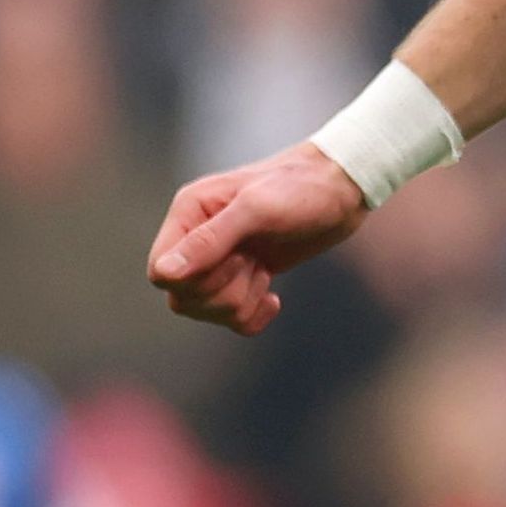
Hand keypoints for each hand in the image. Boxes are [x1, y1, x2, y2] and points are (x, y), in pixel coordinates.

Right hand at [146, 141, 370, 333]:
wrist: (344, 188)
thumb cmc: (301, 188)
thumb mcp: (257, 210)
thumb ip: (209, 241)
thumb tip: (164, 274)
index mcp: (189, 214)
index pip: (161, 273)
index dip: (194, 280)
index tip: (235, 256)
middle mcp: (197, 238)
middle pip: (183, 298)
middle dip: (225, 291)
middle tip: (255, 260)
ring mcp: (222, 259)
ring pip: (206, 310)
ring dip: (242, 300)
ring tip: (265, 270)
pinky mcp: (246, 276)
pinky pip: (232, 318)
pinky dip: (253, 316)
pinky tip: (274, 299)